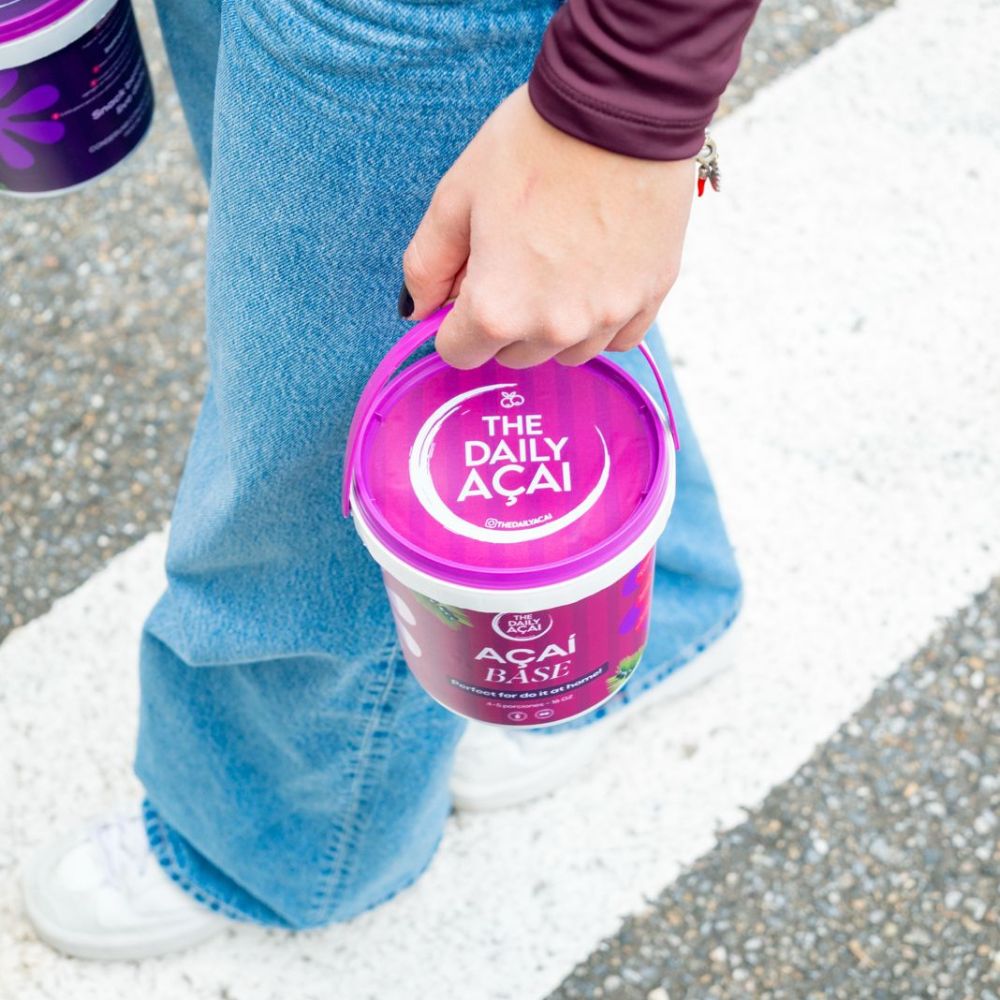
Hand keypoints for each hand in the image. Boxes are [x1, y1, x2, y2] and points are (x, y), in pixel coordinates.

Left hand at [400, 84, 695, 368]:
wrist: (621, 106)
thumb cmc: (534, 144)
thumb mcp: (456, 196)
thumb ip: (426, 263)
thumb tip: (417, 309)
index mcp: (497, 308)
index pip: (458, 353)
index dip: (455, 321)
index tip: (469, 285)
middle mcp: (553, 328)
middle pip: (512, 355)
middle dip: (504, 320)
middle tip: (516, 259)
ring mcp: (606, 318)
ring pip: (565, 353)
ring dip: (553, 325)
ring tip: (559, 263)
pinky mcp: (649, 300)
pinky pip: (616, 338)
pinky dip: (601, 319)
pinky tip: (597, 275)